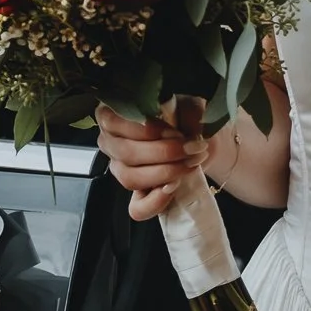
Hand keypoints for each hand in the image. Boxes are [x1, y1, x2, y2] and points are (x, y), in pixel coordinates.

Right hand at [96, 98, 208, 220]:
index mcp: (113, 113)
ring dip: (165, 173)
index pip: (116, 122)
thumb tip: (184, 129)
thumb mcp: (188, 102)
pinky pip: (137, 208)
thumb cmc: (187, 116)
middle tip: (193, 148)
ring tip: (190, 163)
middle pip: (126, 153)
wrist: (200, 140)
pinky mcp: (136, 193)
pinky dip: (156, 201)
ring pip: (130, 178)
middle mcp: (110, 142)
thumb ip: (186, 109)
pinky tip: (173, 188)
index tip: (177, 132)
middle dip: (164, 152)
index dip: (148, 130)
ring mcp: (120, 169)